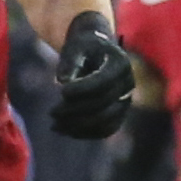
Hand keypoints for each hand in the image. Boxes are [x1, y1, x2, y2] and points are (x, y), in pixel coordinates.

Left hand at [47, 10, 135, 140]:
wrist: (97, 50)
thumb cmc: (83, 46)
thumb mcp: (75, 46)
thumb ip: (70, 61)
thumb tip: (63, 80)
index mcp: (120, 63)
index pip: (103, 82)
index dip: (82, 89)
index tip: (61, 91)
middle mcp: (128, 84)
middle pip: (104, 103)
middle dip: (76, 110)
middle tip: (52, 112)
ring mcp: (126, 101)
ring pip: (106, 122)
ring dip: (79, 126)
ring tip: (55, 125)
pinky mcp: (119, 114)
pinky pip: (105, 130)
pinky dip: (85, 133)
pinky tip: (64, 130)